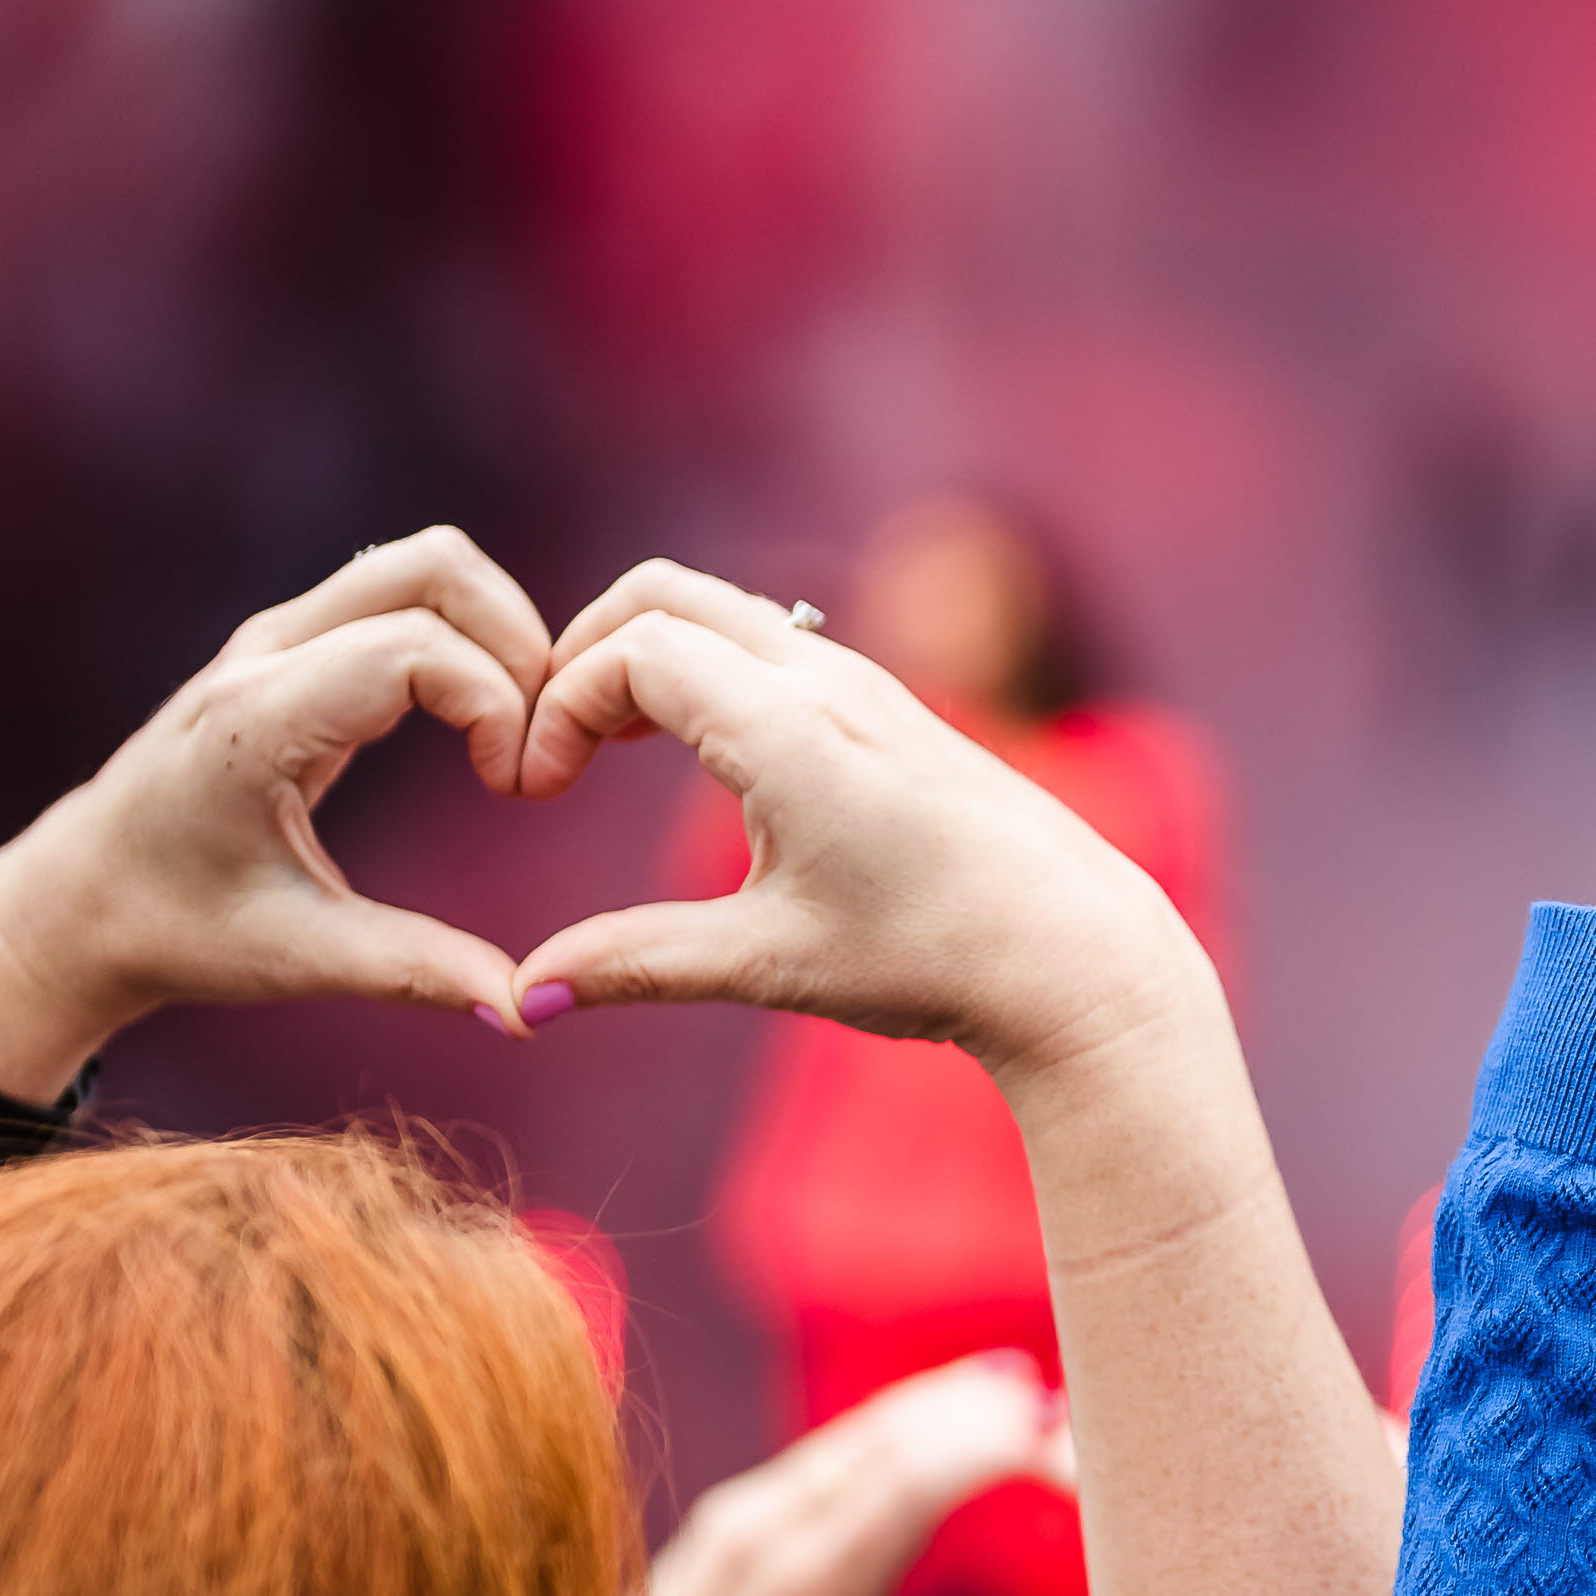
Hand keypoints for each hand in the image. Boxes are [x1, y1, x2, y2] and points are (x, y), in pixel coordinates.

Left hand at [0, 530, 555, 1084]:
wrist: (81, 898)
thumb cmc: (174, 927)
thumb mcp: (296, 957)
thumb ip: (414, 971)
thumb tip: (524, 1009)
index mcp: (259, 720)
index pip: (417, 648)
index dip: (497, 705)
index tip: (513, 789)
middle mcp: (265, 653)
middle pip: (434, 566)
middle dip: (518, 641)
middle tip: (538, 741)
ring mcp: (274, 637)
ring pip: (421, 566)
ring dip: (495, 630)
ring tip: (514, 730)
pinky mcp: (288, 645)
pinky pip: (399, 594)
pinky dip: (462, 635)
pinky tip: (476, 722)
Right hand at [509, 561, 1198, 1081]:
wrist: (1072, 952)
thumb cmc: (930, 957)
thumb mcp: (767, 963)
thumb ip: (636, 964)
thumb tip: (522, 999)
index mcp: (786, 726)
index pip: (629, 654)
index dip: (558, 708)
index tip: (538, 789)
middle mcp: (826, 679)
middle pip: (663, 596)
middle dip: (584, 653)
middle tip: (550, 745)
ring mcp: (865, 681)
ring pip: (721, 612)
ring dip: (645, 657)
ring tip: (602, 751)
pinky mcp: (890, 704)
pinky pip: (769, 643)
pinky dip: (704, 669)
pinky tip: (691, 753)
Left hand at [611, 1354, 1093, 1595]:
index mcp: (815, 1586)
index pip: (918, 1481)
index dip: (999, 1451)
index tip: (1065, 1457)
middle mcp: (777, 1530)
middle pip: (896, 1437)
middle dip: (984, 1413)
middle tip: (1061, 1411)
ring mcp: (749, 1507)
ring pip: (862, 1429)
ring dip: (942, 1404)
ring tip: (1016, 1388)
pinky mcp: (737, 1501)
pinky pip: (830, 1445)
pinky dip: (895, 1424)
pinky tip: (939, 1413)